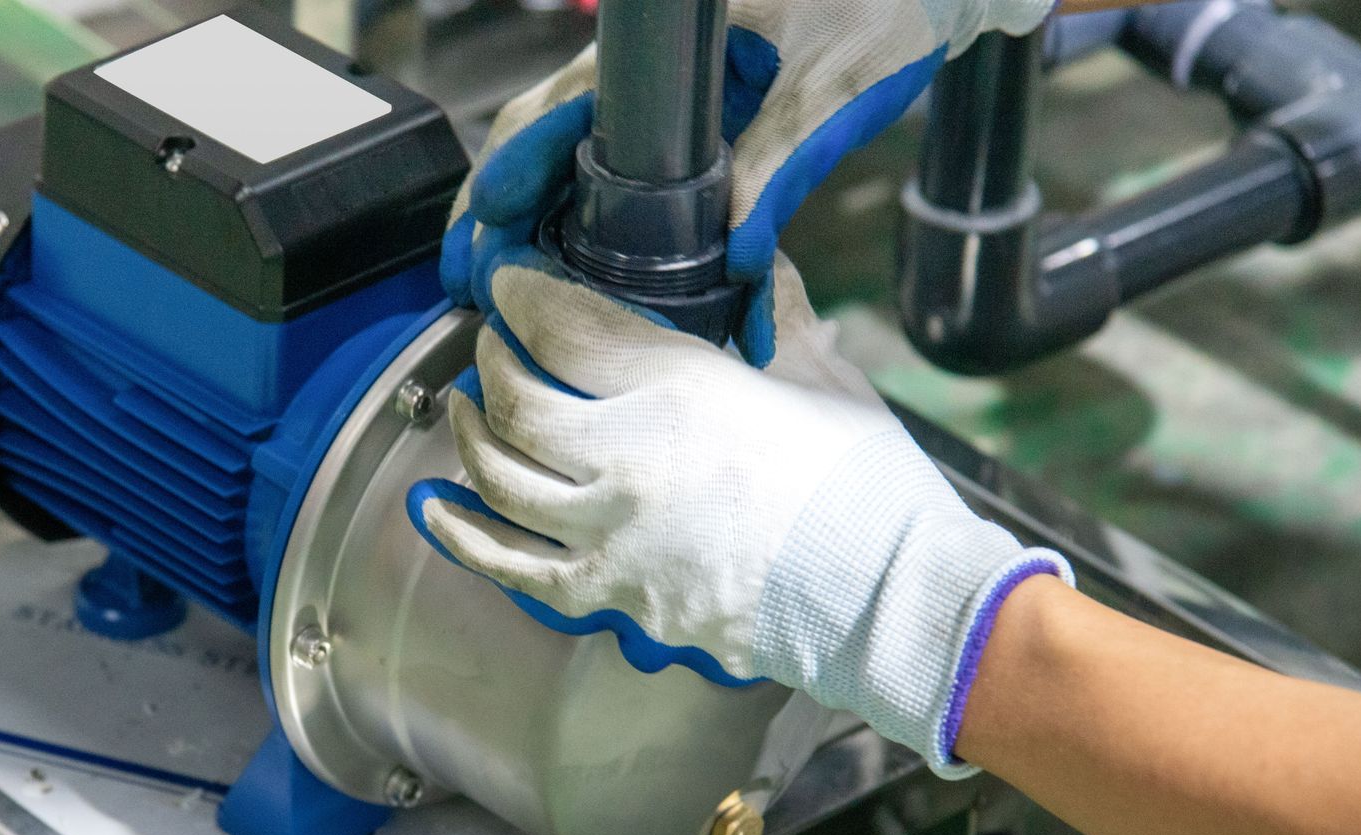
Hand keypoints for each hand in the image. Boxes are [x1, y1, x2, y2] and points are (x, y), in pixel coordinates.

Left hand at [409, 254, 1071, 774]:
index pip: (568, 327)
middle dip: (491, 361)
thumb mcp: (823, 377)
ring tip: (463, 410)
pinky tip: (434, 511)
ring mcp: (612, 535)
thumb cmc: (868, 491)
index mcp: (681, 390)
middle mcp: (629, 460)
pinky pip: (512, 567)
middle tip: (491, 345)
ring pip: (500, 477)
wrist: (888, 600)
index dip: (524, 296)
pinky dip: (465, 536)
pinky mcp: (613, 596)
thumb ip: (779, 314)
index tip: (509, 282)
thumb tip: (762, 265)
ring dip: (469, 435)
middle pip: (517, 401)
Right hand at [442, 0, 1053, 358]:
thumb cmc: (888, 6)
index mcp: (666, 43)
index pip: (552, 105)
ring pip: (571, 153)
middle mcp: (651, 65)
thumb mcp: (832, 84)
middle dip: (499, 208)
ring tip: (504, 281)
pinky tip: (571, 259)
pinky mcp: (696, 120)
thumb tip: (735, 258)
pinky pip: (620, 166)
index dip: (507, 175)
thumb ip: (780, 166)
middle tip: (472, 277)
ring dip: (535, 217)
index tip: (482, 235)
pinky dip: (585, 212)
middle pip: (540, 133)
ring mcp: (668, 95)